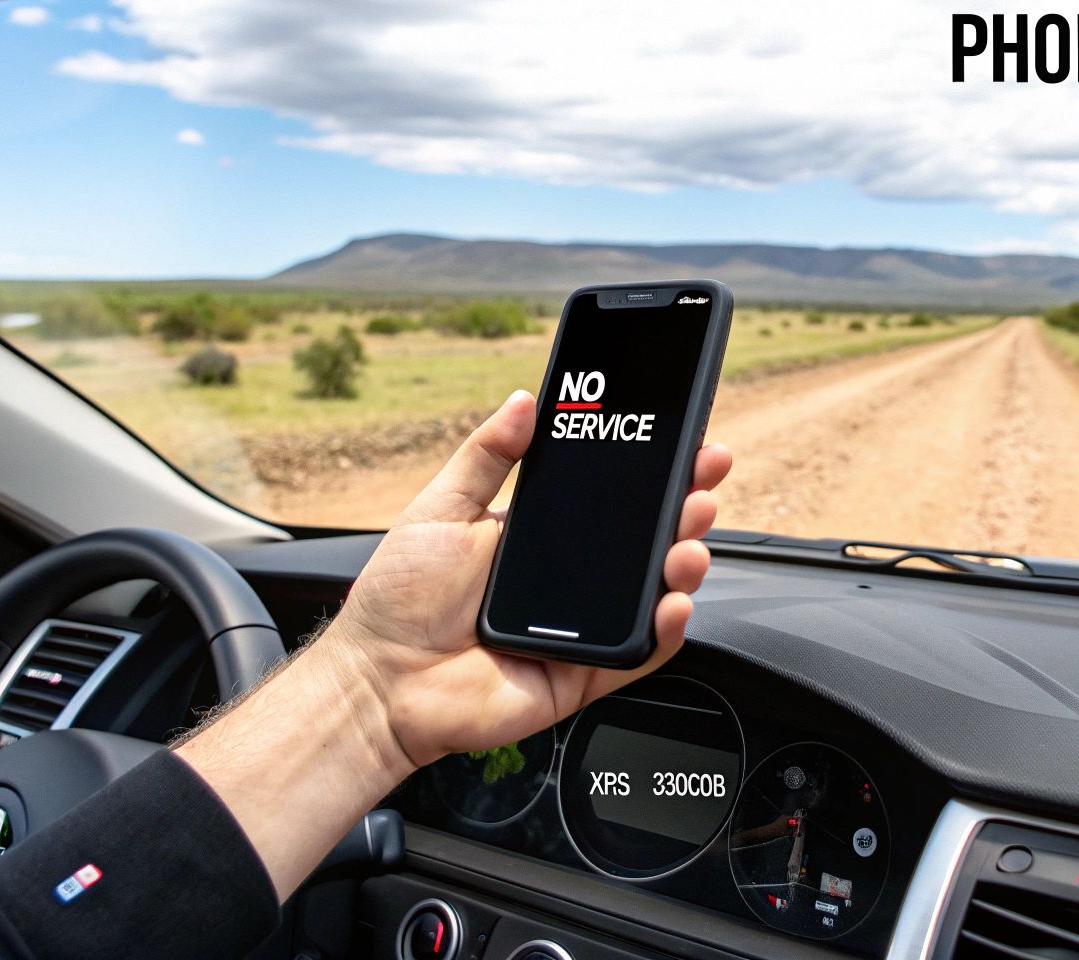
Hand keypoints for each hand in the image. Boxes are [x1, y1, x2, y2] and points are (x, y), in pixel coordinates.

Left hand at [328, 388, 732, 773]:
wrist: (379, 680)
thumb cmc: (399, 600)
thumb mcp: (441, 508)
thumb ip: (487, 455)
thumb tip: (525, 399)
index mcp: (544, 537)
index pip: (614, 498)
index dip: (655, 473)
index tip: (685, 442)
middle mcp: (573, 581)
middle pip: (647, 542)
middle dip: (684, 509)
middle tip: (700, 485)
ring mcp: (583, 628)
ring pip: (654, 594)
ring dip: (683, 563)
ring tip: (687, 542)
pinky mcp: (585, 673)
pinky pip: (639, 653)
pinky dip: (665, 631)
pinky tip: (672, 602)